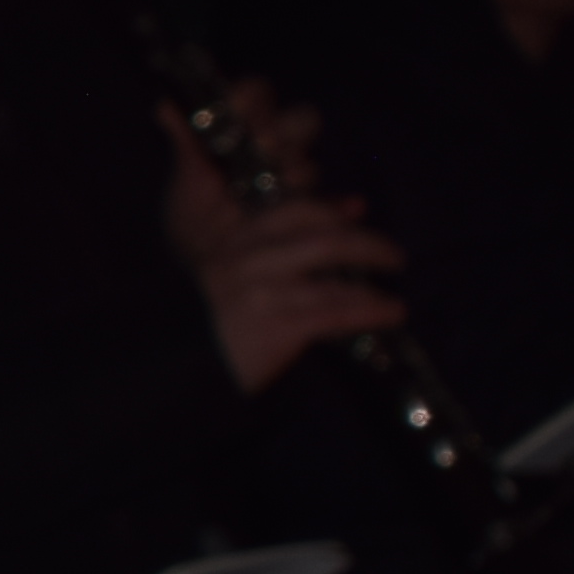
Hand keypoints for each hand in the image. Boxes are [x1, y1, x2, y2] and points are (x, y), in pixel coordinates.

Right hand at [162, 113, 402, 391]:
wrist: (177, 366)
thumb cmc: (208, 321)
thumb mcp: (231, 274)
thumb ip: (273, 248)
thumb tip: (340, 217)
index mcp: (236, 240)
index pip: (293, 208)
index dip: (332, 207)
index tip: (358, 207)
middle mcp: (250, 259)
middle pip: (323, 237)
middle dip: (367, 244)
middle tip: (393, 255)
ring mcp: (262, 292)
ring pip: (333, 277)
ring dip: (373, 284)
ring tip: (396, 295)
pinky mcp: (276, 325)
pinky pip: (335, 312)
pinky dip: (370, 310)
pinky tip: (390, 313)